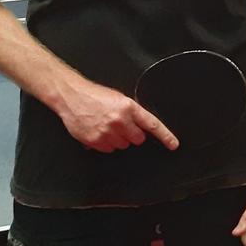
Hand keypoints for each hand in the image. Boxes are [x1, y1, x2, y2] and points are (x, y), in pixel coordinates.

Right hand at [57, 80, 177, 151]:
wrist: (72, 96)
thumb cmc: (95, 95)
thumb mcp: (118, 98)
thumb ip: (131, 112)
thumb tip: (141, 125)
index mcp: (128, 107)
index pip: (152, 124)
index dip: (165, 136)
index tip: (173, 144)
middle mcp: (119, 120)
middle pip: (138, 139)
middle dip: (133, 134)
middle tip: (122, 126)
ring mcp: (107, 132)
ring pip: (123, 146)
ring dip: (118, 139)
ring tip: (107, 126)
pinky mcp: (95, 141)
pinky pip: (108, 150)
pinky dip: (106, 144)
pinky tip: (99, 131)